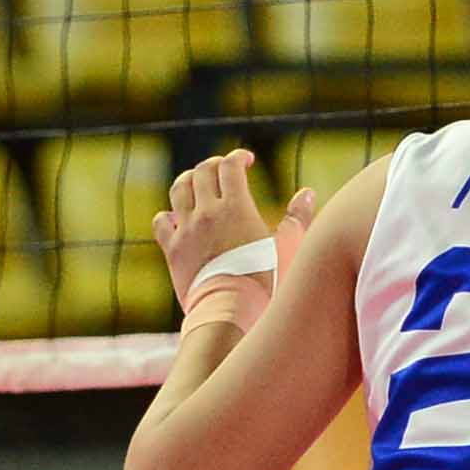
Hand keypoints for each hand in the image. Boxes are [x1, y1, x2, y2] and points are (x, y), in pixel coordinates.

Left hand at [152, 147, 315, 301]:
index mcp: (235, 207)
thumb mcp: (288, 248)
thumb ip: (298, 219)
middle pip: (202, 172)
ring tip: (197, 182)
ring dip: (188, 180)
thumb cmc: (264, 282)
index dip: (238, 157)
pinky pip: (161, 223)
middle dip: (214, 165)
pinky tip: (175, 217)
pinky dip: (167, 215)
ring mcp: (186, 230)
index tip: (247, 160)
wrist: (230, 312)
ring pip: (178, 190)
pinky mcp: (173, 250)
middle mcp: (206, 213)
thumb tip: (308, 193)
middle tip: (224, 169)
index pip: (230, 167)